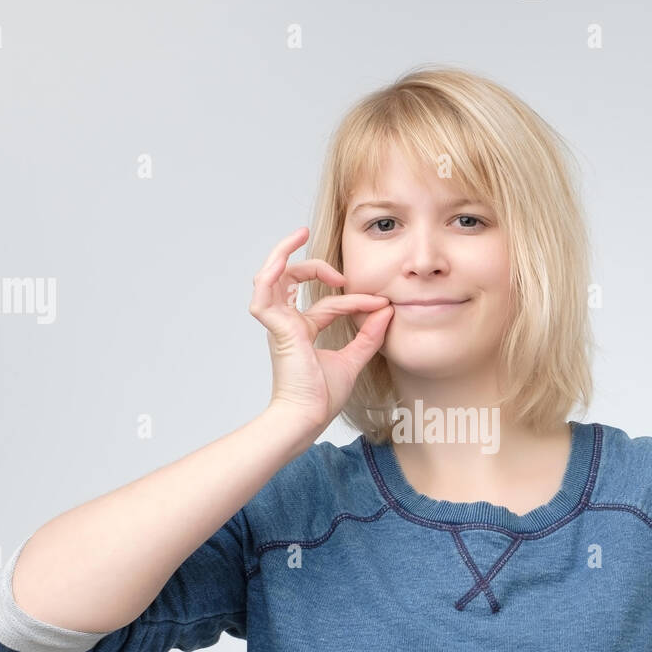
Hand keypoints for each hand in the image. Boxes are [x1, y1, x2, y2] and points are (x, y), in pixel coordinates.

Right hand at [248, 226, 393, 434]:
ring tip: (299, 235)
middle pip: (292, 282)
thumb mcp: (353, 361)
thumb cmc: (321, 398)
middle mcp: (287, 325)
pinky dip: (272, 269)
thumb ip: (370, 336)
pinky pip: (264, 289)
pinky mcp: (276, 326)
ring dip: (282, 253)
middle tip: (339, 270)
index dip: (354, 300)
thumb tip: (387, 311)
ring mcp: (278, 324)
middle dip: (313, 266)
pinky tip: (286, 254)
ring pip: (271, 277)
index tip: (381, 305)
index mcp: (302, 332)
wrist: (306, 417)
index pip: (327, 304)